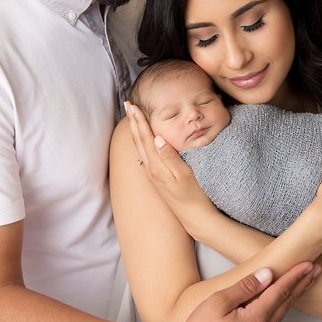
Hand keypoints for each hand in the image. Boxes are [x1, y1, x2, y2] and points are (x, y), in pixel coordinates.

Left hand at [125, 101, 217, 230]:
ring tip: (133, 117)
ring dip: (136, 130)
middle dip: (133, 121)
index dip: (139, 120)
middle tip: (128, 104)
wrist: (193, 217)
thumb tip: (157, 137)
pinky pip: (145, 154)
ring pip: (140, 147)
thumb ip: (170, 156)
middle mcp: (151, 169)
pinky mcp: (157, 177)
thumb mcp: (184, 175)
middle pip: (138, 140)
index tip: (133, 105)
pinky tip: (143, 139)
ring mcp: (153, 174)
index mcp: (157, 165)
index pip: (145, 137)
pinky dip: (142, 141)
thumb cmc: (194, 195)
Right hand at [169, 262, 319, 321]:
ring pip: (281, 313)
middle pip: (286, 302)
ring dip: (294, 295)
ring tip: (304, 282)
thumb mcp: (218, 302)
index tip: (307, 264)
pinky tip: (283, 301)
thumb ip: (245, 287)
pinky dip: (282, 307)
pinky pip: (273, 321)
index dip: (295, 276)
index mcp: (255, 319)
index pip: (280, 291)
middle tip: (315, 270)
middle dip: (302, 284)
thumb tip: (266, 274)